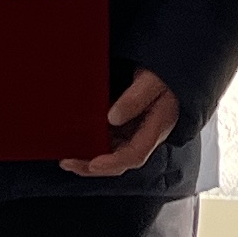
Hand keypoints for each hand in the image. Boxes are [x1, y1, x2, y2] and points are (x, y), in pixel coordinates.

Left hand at [62, 70, 178, 178]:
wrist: (170, 70)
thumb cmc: (164, 76)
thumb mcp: (151, 81)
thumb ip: (134, 99)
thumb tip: (112, 118)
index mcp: (157, 128)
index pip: (135, 155)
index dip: (113, 162)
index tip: (93, 164)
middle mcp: (146, 136)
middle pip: (120, 160)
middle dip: (93, 166)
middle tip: (68, 163)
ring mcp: (137, 133)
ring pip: (113, 153)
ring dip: (91, 158)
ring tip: (67, 159)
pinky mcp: (129, 127)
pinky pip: (110, 141)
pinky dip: (94, 145)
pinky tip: (78, 144)